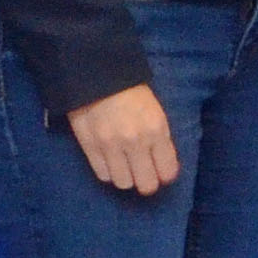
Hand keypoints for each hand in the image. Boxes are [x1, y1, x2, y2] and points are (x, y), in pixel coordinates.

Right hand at [71, 81, 180, 195]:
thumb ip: (160, 138)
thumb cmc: (130, 90)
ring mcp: (111, 146)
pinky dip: (108, 172)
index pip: (167, 172)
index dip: (165, 175)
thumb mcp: (155, 111)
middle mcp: (135, 142)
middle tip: (143, 175)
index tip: (161, 172)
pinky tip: (109, 161)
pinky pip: (103, 175)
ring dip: (125, 177)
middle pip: (146, 185)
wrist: (95, 73)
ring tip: (124, 166)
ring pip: (123, 183)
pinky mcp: (90, 147)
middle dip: (147, 183)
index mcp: (156, 130)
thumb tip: (164, 166)